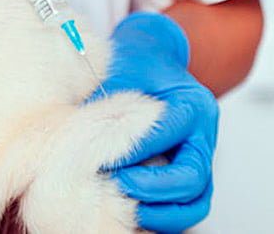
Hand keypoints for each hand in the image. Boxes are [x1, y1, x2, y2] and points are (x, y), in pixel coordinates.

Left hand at [93, 12, 218, 232]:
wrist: (150, 56)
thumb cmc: (133, 63)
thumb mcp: (118, 69)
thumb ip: (104, 99)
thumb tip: (70, 129)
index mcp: (191, 103)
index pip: (166, 134)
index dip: (134, 149)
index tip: (101, 157)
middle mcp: (203, 134)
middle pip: (191, 176)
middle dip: (151, 187)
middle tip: (115, 184)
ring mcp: (199, 156)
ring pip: (195, 200)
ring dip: (161, 212)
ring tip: (125, 209)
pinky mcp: (189, 172)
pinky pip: (187, 205)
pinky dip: (163, 215)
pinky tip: (132, 212)